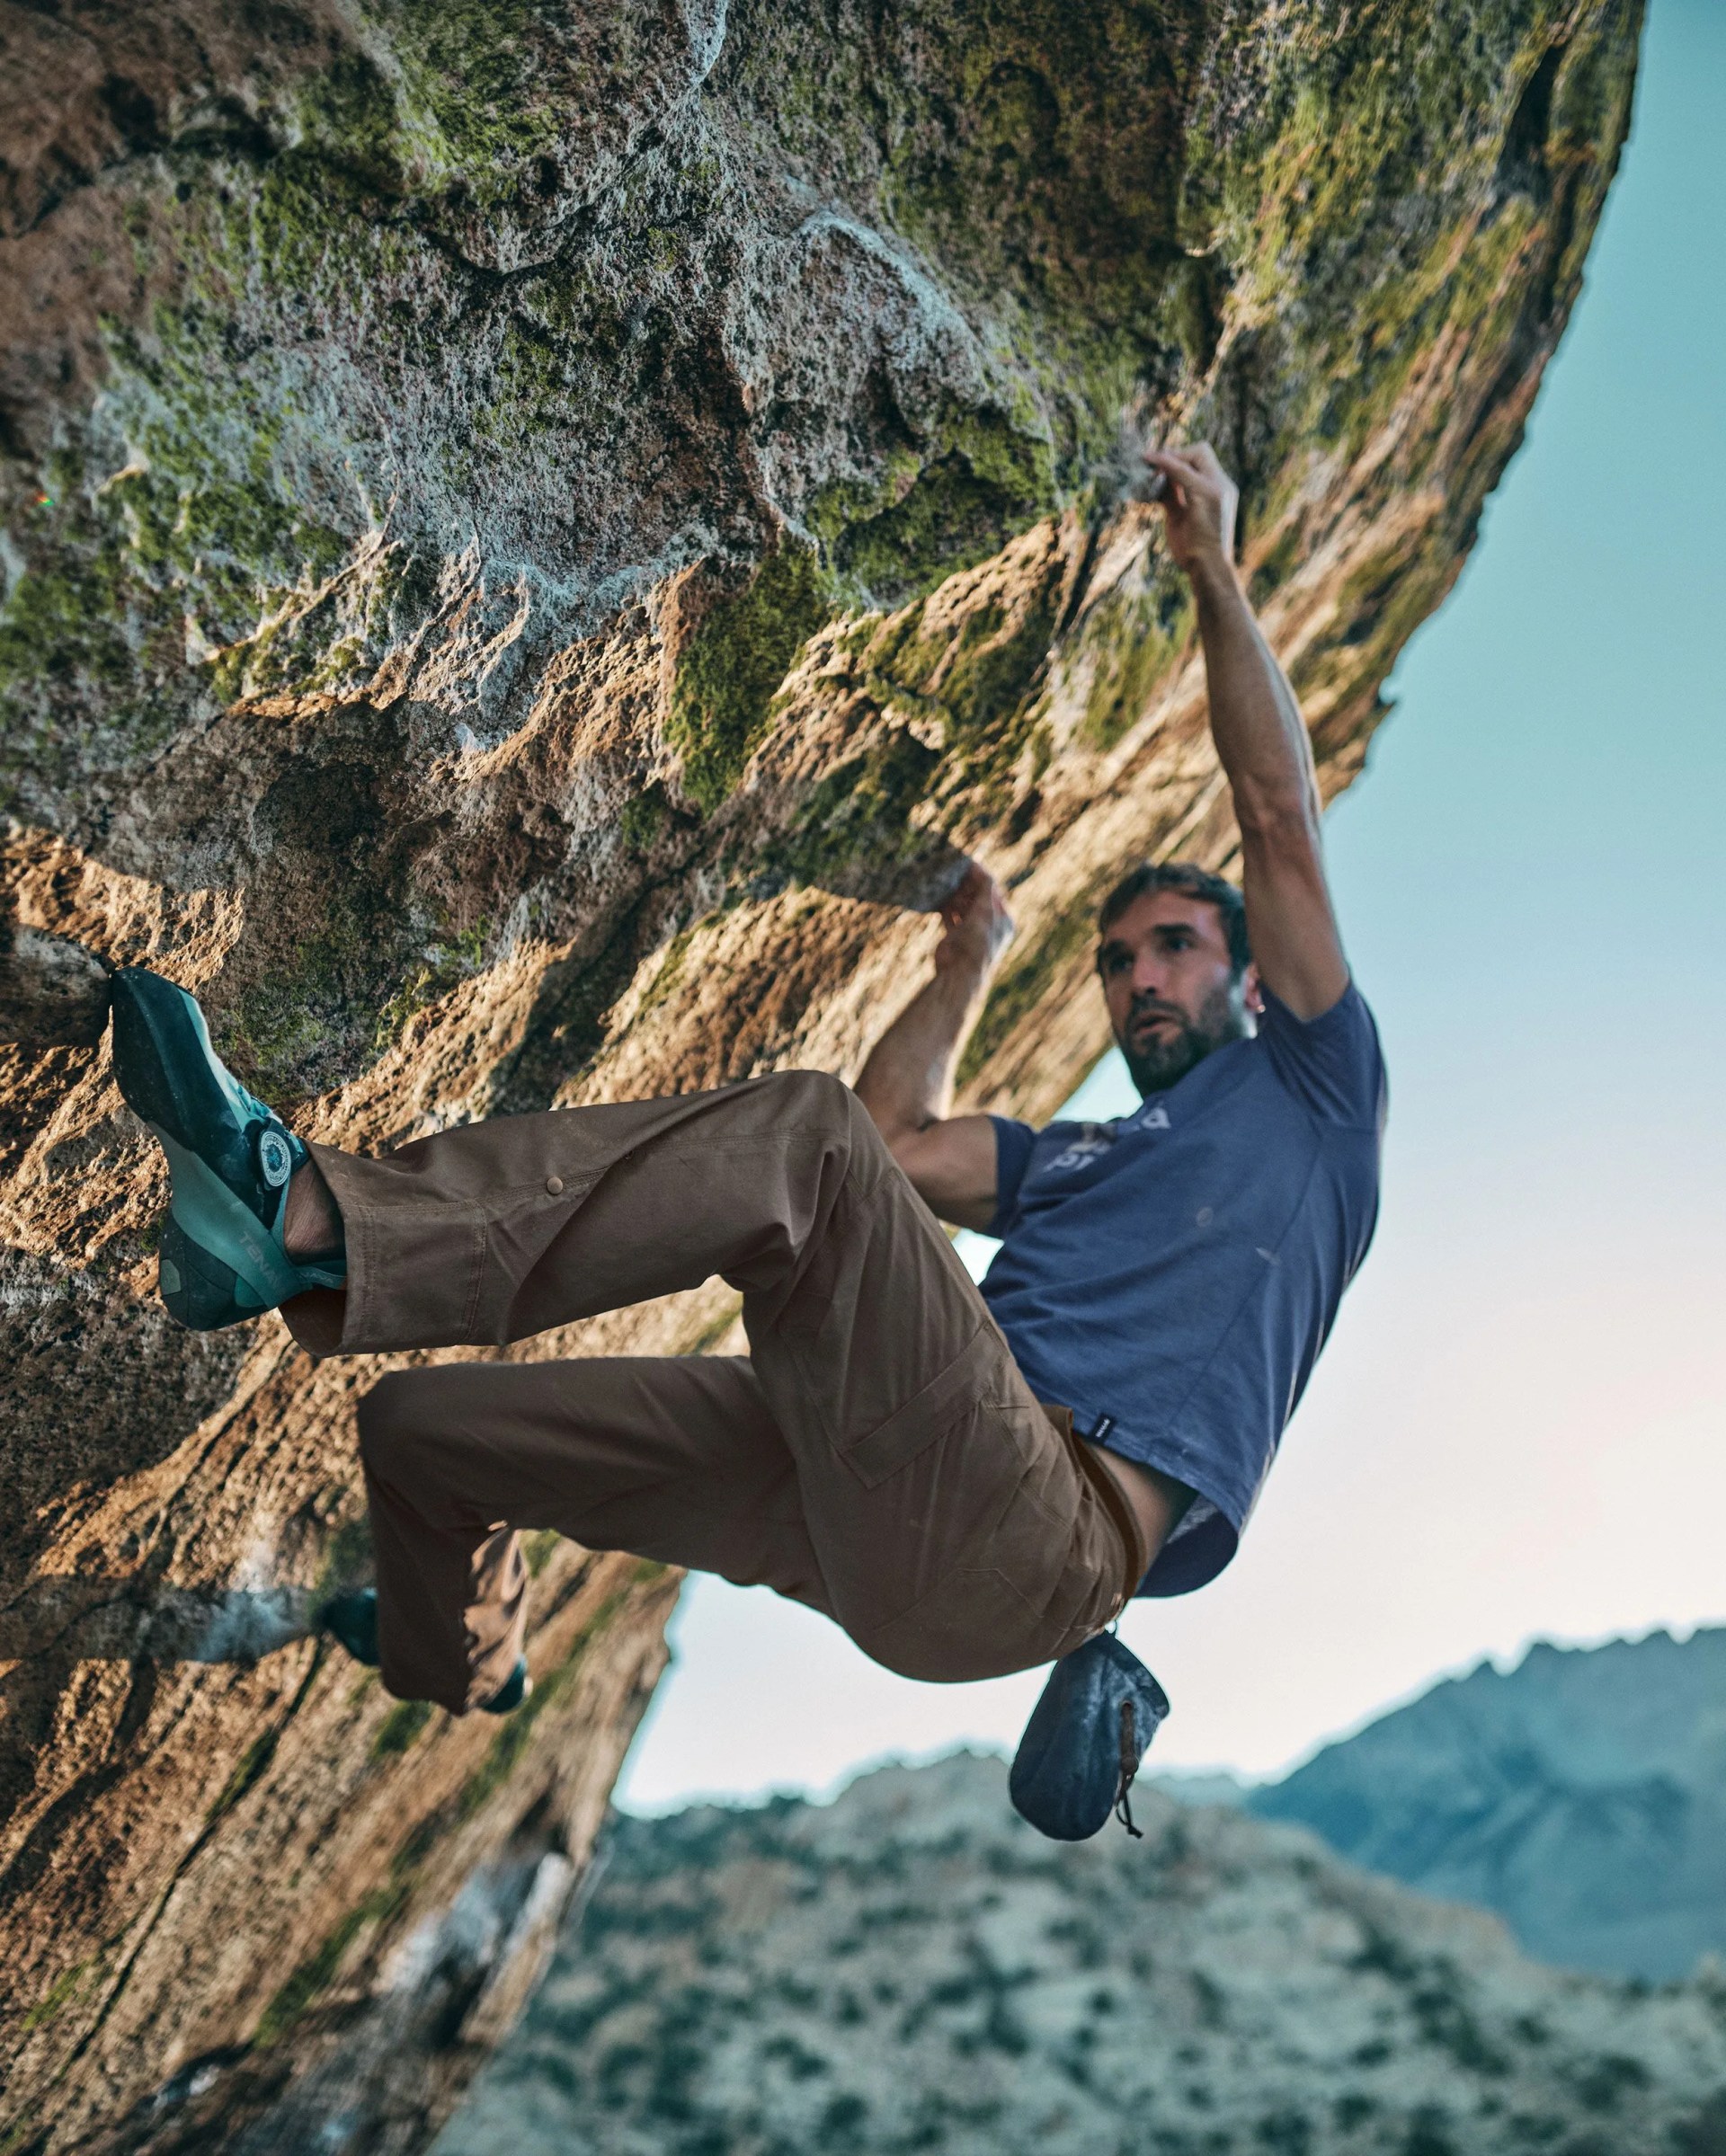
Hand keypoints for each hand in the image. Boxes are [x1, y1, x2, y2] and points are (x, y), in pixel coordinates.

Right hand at [934, 863, 1013, 976]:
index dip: (980, 877)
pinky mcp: (956, 937)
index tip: (967, 863)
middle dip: (966, 886)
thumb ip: (984, 889)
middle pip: (977, 898)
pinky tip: (937, 897)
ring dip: (955, 895)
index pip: (993, 892)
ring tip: (945, 882)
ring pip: (963, 907)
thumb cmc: (977, 942)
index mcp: (1003, 920)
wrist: (960, 971)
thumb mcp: (985, 911)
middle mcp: (989, 925)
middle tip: (953, 872)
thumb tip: (980, 868)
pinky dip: (945, 907)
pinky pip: (950, 917)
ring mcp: (972, 932)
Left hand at [1144, 441, 1238, 580]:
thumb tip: (1157, 482)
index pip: (1203, 459)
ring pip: (1196, 453)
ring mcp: (1217, 488)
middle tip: (1152, 467)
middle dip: (1175, 454)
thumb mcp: (1181, 518)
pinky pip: (1182, 470)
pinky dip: (1164, 463)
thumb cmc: (1195, 551)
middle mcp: (1222, 485)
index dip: (1180, 457)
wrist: (1209, 570)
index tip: (1157, 467)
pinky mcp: (1206, 495)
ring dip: (1170, 459)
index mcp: (1219, 490)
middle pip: (1201, 450)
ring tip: (1149, 469)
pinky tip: (1148, 461)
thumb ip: (1173, 497)